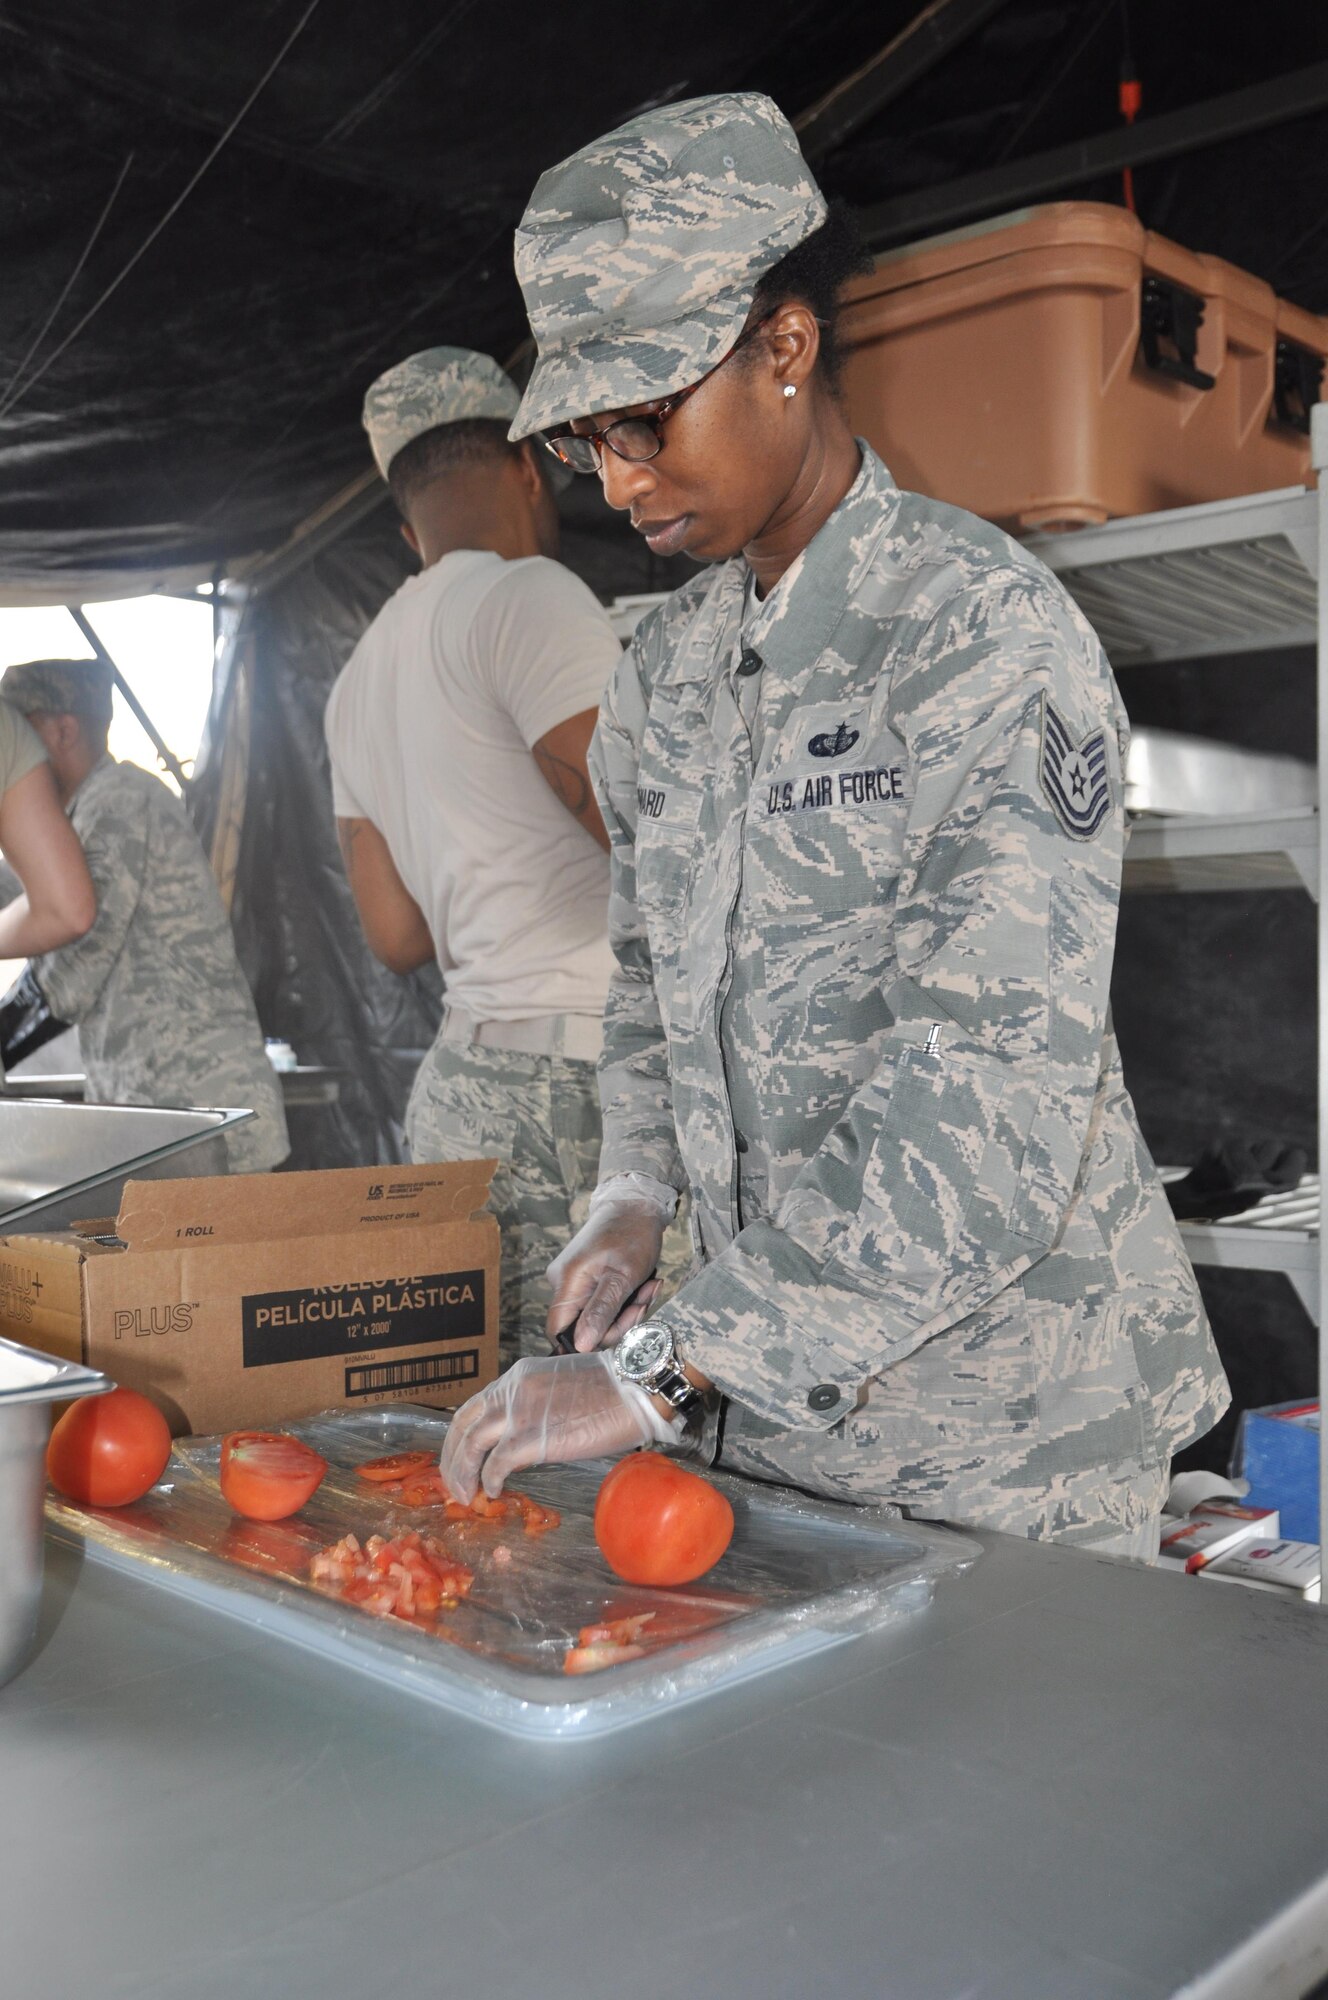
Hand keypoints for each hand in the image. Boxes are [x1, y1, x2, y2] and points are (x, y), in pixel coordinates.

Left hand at [439, 1352, 671, 1502]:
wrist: (635, 1388)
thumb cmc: (612, 1390)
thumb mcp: (560, 1385)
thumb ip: (535, 1403)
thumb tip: (523, 1434)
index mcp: (518, 1377)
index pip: (474, 1407)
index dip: (461, 1436)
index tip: (461, 1459)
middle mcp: (512, 1391)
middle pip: (462, 1426)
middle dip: (452, 1458)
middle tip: (454, 1484)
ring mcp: (520, 1413)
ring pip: (471, 1445)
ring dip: (462, 1473)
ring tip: (466, 1496)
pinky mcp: (532, 1437)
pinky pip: (496, 1464)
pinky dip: (489, 1480)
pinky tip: (494, 1492)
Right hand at [546, 1193, 666, 1351]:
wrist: (635, 1204)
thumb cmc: (630, 1234)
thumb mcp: (622, 1277)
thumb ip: (601, 1312)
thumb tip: (582, 1345)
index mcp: (566, 1282)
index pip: (558, 1331)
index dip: (585, 1342)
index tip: (617, 1331)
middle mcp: (563, 1283)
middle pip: (582, 1326)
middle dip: (618, 1321)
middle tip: (643, 1301)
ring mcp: (574, 1280)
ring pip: (596, 1315)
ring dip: (626, 1309)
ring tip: (647, 1287)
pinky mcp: (586, 1277)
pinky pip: (601, 1302)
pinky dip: (623, 1299)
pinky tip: (641, 1285)